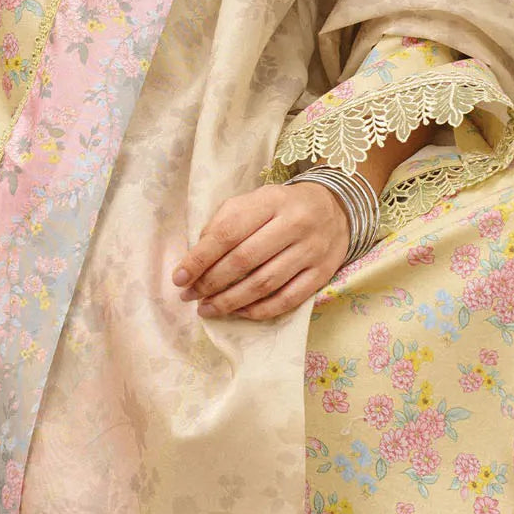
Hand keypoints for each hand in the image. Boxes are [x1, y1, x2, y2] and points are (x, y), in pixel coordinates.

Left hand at [171, 181, 351, 319]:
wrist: (334, 209)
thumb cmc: (281, 207)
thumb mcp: (253, 201)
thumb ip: (224, 222)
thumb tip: (197, 258)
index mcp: (270, 200)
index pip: (228, 232)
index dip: (200, 258)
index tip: (179, 278)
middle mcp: (293, 223)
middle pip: (244, 260)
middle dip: (211, 282)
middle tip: (189, 296)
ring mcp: (311, 250)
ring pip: (264, 283)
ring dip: (230, 301)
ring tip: (208, 309)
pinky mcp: (322, 273)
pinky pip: (287, 299)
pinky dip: (259, 310)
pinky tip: (239, 312)